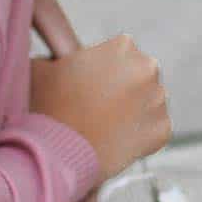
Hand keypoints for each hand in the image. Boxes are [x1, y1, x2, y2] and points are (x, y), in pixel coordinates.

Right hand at [30, 34, 171, 181]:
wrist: (55, 155)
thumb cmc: (44, 110)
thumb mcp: (40, 69)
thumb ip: (55, 57)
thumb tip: (54, 60)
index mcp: (122, 46)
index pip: (119, 56)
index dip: (102, 74)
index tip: (88, 91)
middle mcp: (148, 67)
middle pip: (138, 77)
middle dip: (123, 91)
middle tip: (96, 112)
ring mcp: (158, 100)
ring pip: (148, 104)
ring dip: (132, 114)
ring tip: (104, 130)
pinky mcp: (162, 130)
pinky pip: (153, 132)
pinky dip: (139, 140)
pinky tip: (114, 144)